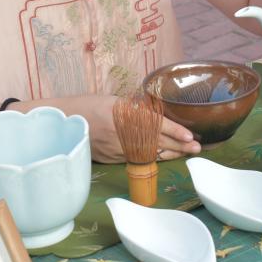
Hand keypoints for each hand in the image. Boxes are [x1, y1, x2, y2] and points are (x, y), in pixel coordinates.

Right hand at [85, 96, 200, 162]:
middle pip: (156, 141)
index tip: (190, 135)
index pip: (155, 125)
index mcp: (123, 115)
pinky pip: (138, 159)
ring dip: (171, 153)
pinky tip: (167, 156)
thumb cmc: (88, 106)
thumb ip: (134, 110)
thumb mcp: (113, 102)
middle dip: (179, 145)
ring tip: (188, 152)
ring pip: (150, 153)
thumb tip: (155, 117)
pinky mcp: (114, 159)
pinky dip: (155, 158)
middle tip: (197, 147)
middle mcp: (123, 134)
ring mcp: (118, 150)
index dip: (174, 130)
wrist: (64, 124)